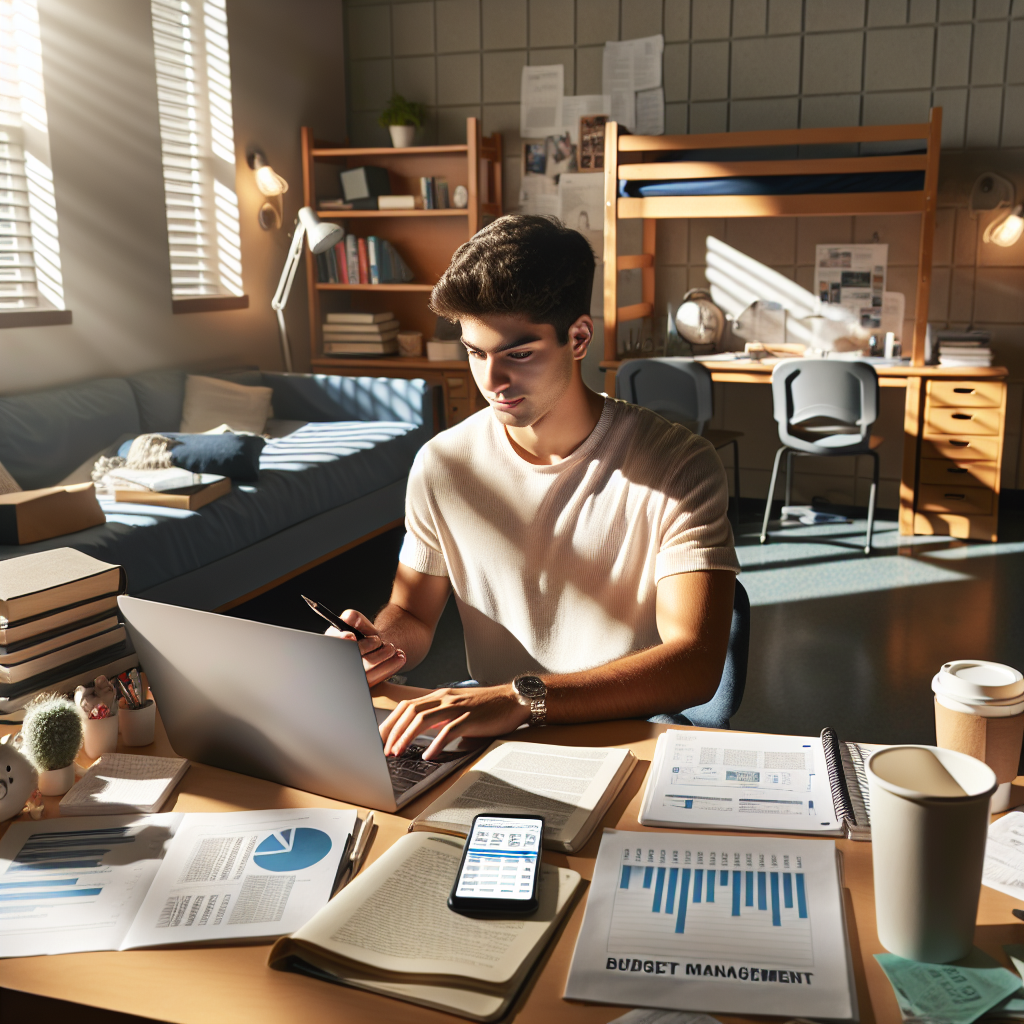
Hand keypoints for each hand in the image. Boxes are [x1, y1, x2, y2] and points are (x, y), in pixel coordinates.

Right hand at [324, 608, 405, 685]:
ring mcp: (352, 676)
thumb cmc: (366, 636)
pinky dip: (390, 667)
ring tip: (391, 647)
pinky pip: (376, 679)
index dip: (340, 642)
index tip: (351, 637)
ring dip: (381, 657)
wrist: (378, 650)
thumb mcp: (361, 625)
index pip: (332, 644)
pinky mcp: (366, 684)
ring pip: (364, 672)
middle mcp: (339, 663)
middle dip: (364, 648)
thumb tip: (349, 616)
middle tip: (377, 640)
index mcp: (332, 646)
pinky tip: (400, 657)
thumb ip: (356, 620)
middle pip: (349, 660)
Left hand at [380, 684, 529, 759]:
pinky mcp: (470, 718)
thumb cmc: (486, 706)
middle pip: (410, 712)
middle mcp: (445, 699)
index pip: (407, 706)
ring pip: (423, 720)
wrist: (513, 699)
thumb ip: (439, 715)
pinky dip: (435, 744)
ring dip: (407, 737)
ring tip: (398, 752)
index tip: (381, 738)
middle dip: (393, 731)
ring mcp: (457, 707)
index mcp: (440, 696)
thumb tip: (418, 730)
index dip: (391, 722)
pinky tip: (428, 755)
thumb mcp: (457, 708)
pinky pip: (448, 730)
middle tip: (384, 750)